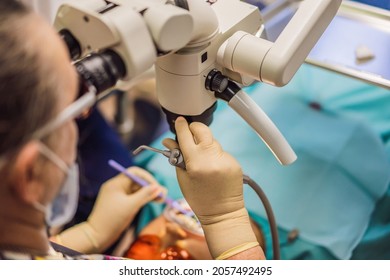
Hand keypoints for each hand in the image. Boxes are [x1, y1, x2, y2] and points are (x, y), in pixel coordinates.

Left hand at [56, 166, 165, 252]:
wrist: (97, 236)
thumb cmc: (112, 220)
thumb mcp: (131, 206)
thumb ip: (145, 195)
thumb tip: (158, 187)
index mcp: (116, 183)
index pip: (135, 173)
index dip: (148, 178)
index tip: (157, 187)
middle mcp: (117, 186)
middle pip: (137, 181)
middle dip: (151, 187)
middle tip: (163, 195)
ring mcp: (118, 195)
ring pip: (137, 189)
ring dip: (149, 193)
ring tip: (161, 200)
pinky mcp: (120, 203)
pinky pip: (134, 197)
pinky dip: (144, 199)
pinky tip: (153, 202)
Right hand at [163, 117, 261, 258]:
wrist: (222, 213)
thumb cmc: (199, 199)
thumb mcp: (183, 178)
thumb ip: (177, 157)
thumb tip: (169, 141)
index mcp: (196, 164)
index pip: (186, 136)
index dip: (181, 126)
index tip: (179, 120)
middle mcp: (212, 159)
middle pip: (202, 130)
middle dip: (194, 128)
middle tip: (189, 132)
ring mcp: (225, 160)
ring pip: (212, 141)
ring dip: (204, 144)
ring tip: (201, 159)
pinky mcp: (234, 162)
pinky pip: (221, 152)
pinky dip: (214, 155)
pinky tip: (212, 167)